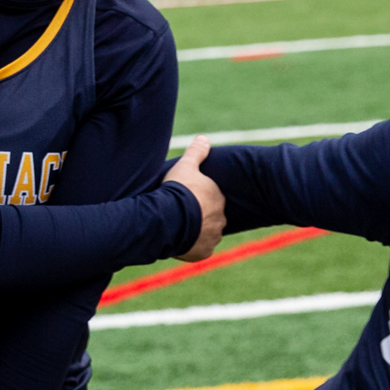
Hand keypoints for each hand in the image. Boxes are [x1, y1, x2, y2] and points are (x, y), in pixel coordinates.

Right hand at [164, 136, 224, 260]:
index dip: (198, 198)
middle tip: (181, 213)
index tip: (186, 198)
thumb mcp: (185, 165)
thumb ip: (196, 152)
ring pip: (206, 234)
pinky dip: (191, 247)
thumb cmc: (178, 190)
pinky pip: (199, 250)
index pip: (212, 198)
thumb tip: (204, 138)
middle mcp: (221, 218)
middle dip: (199, 216)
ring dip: (196, 233)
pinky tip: (179, 242)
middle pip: (211, 217)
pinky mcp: (204, 252)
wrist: (168, 219)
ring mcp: (213, 236)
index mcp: (218, 198)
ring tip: (178, 228)